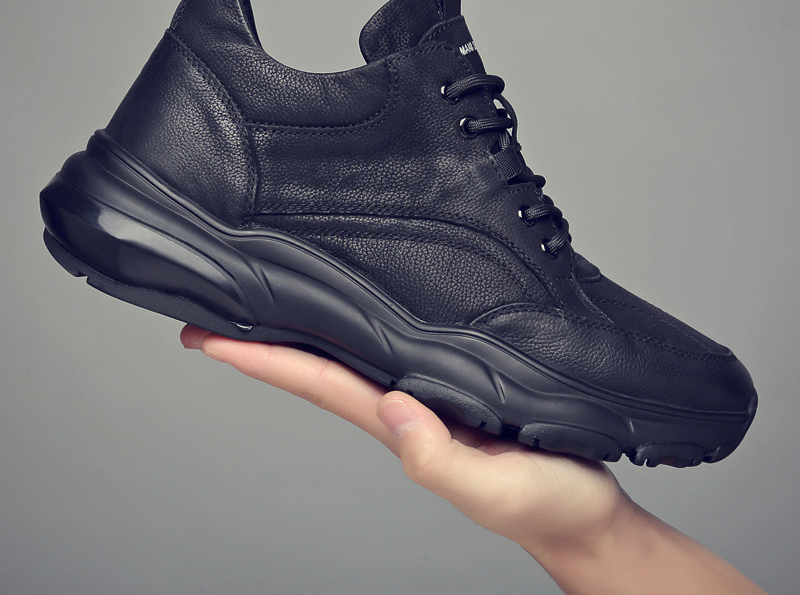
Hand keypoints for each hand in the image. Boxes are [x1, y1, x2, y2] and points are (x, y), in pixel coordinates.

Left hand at [179, 324, 630, 556]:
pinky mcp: (457, 391)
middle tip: (212, 314)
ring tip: (266, 307)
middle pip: (319, 369)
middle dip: (264, 343)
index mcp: (405, 425)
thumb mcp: (495, 488)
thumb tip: (393, 411)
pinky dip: (361, 335)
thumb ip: (441, 458)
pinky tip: (355, 319)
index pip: (319, 385)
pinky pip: (396, 356)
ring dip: (304, 336)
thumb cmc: (547, 506)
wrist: (584, 516)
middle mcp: (405, 408)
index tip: (212, 339)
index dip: (264, 361)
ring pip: (351, 360)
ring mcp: (428, 401)